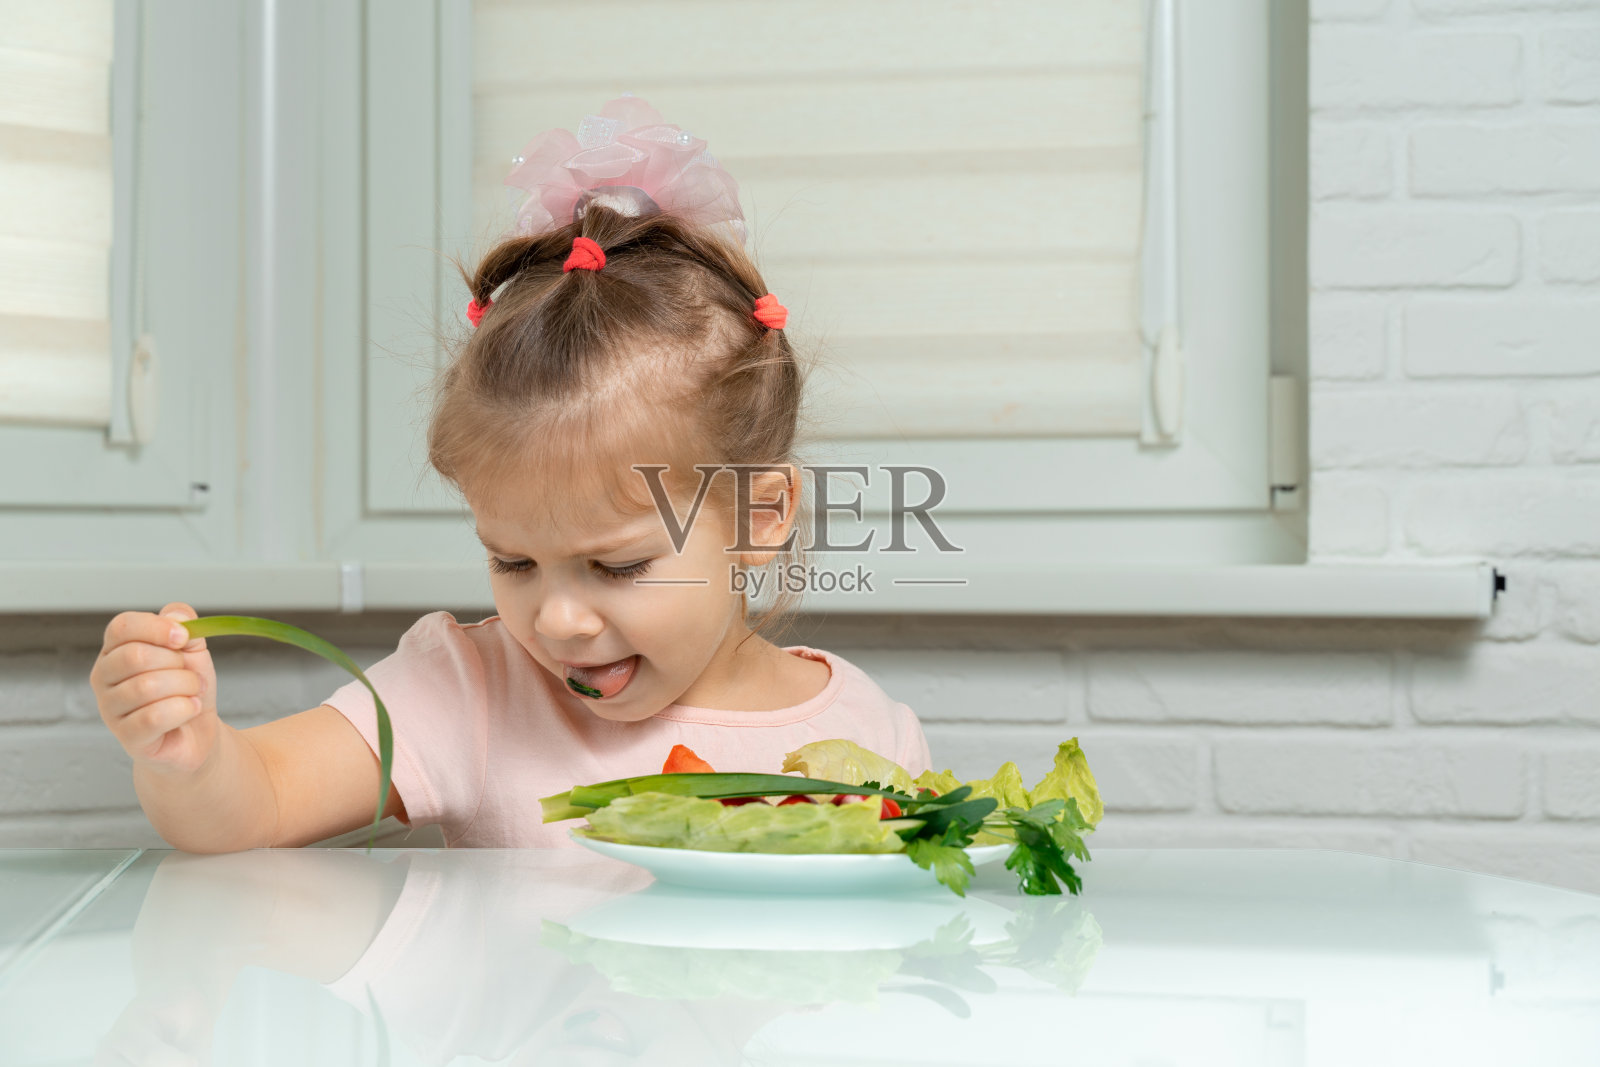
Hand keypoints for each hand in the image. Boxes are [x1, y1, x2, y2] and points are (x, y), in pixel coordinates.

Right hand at [91, 602, 220, 775]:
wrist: (197, 732)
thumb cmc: (187, 688)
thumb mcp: (192, 649)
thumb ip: (185, 625)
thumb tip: (177, 616)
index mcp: (115, 651)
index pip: (122, 627)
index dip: (157, 628)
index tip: (184, 638)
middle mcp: (103, 678)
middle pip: (136, 656)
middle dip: (177, 663)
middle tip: (190, 674)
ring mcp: (110, 710)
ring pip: (147, 686)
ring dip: (185, 687)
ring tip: (193, 693)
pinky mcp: (127, 737)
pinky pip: (154, 717)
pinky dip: (183, 709)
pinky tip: (190, 709)